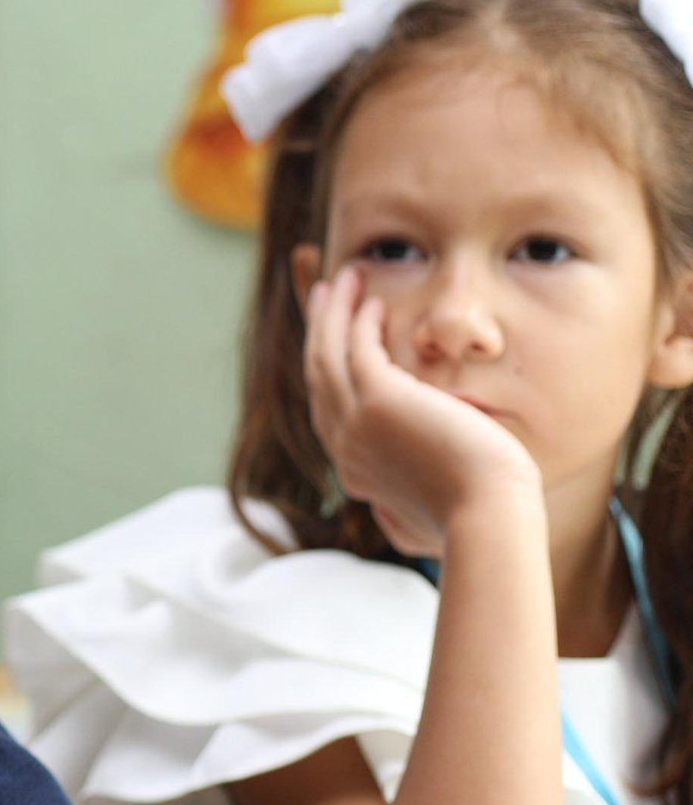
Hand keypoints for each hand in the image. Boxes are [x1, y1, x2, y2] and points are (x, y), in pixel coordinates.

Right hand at [305, 266, 539, 556]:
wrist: (487, 516)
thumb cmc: (475, 519)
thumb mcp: (424, 524)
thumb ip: (400, 518)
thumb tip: (384, 519)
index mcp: (355, 469)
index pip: (329, 408)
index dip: (329, 368)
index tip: (336, 339)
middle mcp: (343, 446)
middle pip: (317, 375)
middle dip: (320, 330)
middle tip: (326, 296)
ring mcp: (354, 423)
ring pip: (326, 355)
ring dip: (332, 314)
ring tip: (343, 279)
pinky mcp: (377, 402)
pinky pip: (356, 349)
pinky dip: (358, 321)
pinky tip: (373, 300)